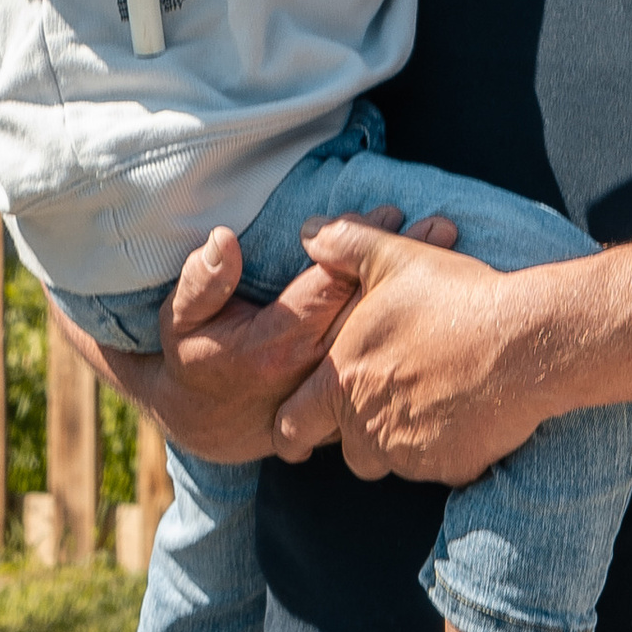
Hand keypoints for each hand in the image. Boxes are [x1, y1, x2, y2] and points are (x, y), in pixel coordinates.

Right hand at [50, 207, 458, 467]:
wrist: (204, 420)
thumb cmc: (194, 355)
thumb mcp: (178, 321)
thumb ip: (201, 283)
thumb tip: (225, 240)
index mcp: (276, 346)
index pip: (327, 288)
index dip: (358, 249)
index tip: (387, 211)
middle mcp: (314, 369)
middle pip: (369, 309)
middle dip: (407, 266)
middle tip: (444, 225)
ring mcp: (335, 387)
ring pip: (384, 333)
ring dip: (419, 294)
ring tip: (453, 249)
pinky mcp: (348, 398)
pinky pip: (385, 358)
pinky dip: (412, 327)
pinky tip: (442, 295)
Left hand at [276, 220, 539, 482]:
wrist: (523, 343)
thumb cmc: (453, 299)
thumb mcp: (392, 258)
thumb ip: (343, 246)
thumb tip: (308, 232)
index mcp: (342, 383)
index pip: (290, 428)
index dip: (291, 432)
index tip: (299, 436)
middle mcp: (368, 428)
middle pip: (348, 451)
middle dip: (358, 434)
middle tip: (387, 401)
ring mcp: (410, 453)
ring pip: (391, 462)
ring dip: (400, 440)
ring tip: (429, 398)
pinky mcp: (452, 467)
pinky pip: (438, 466)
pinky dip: (445, 447)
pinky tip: (466, 411)